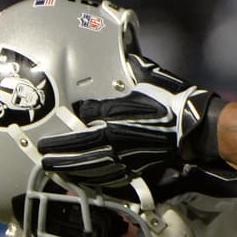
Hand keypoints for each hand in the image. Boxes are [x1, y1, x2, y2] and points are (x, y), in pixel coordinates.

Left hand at [37, 53, 220, 187]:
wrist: (193, 126)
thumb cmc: (171, 100)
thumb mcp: (146, 78)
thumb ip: (128, 70)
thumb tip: (122, 56)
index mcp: (115, 120)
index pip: (80, 132)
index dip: (60, 139)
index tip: (44, 143)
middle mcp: (116, 142)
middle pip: (81, 154)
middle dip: (60, 158)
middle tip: (44, 161)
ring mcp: (127, 157)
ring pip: (93, 168)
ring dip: (73, 171)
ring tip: (59, 172)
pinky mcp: (138, 167)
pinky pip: (111, 177)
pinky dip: (95, 180)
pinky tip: (87, 180)